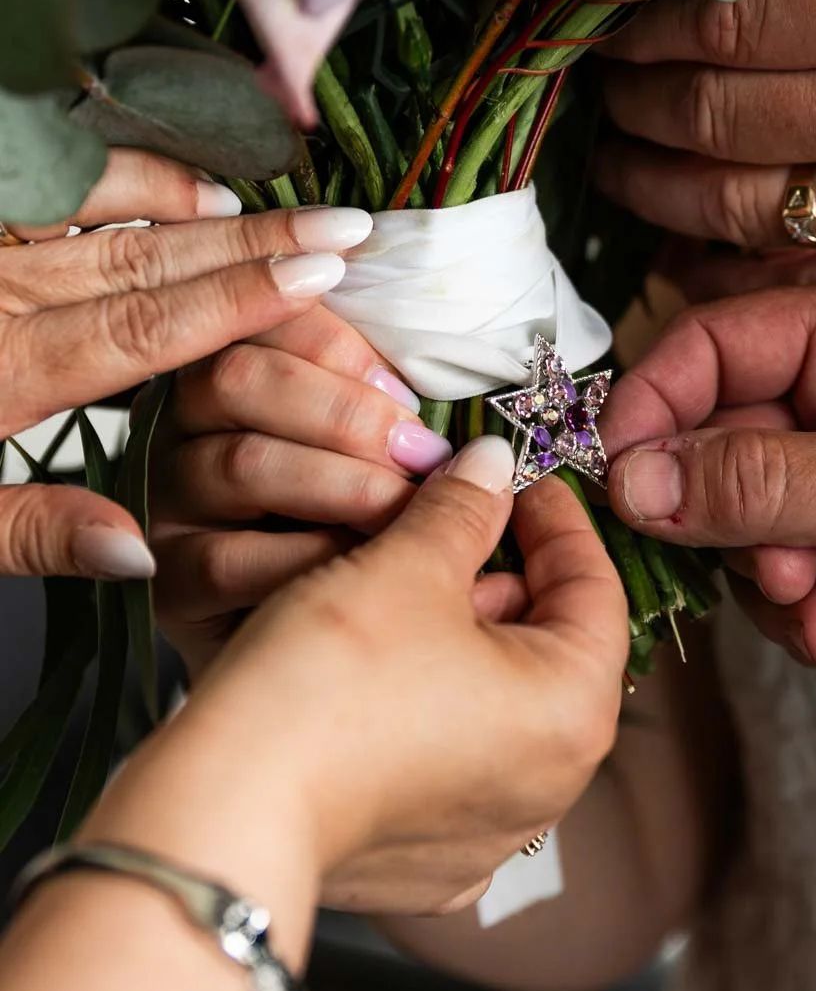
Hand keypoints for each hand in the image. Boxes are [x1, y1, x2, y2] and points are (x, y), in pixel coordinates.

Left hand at [0, 147, 371, 579]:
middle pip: (146, 258)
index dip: (244, 295)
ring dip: (179, 200)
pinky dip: (100, 174)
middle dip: (251, 240)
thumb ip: (35, 533)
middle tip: (339, 224)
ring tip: (253, 203)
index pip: (149, 327)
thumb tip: (145, 556)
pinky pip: (37, 184)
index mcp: (3, 374)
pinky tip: (149, 181)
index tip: (325, 270)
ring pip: (92, 207)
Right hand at [119, 440, 629, 916]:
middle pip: (547, 651)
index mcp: (573, 712)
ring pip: (495, 709)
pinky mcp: (428, 864)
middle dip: (500, 584)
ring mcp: (490, 834)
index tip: (516, 484)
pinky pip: (446, 767)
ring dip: (459, 649)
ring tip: (400, 600)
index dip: (554, 520)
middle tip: (448, 533)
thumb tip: (493, 471)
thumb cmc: (322, 696)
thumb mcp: (406, 568)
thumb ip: (464, 509)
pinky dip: (424, 719)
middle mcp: (551, 787)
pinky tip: (376, 684)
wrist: (227, 811)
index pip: (596, 589)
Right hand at [151, 309, 452, 675]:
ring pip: (241, 461)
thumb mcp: (384, 465)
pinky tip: (360, 572)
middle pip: (240, 378)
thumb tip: (469, 415)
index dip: (335, 344)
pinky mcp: (171, 586)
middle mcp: (179, 432)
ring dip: (341, 482)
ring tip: (403, 511)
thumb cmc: (360, 551)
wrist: (298, 672)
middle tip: (421, 454)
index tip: (406, 391)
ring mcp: (171, 509)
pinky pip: (231, 560)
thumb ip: (403, 415)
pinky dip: (306, 559)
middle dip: (348, 414)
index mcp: (229, 373)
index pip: (260, 318)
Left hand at [598, 0, 815, 297]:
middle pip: (719, 117)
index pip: (739, 19)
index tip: (619, 21)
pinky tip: (687, 259)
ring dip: (659, 192)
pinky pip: (807, 277)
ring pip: (740, 208)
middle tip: (600, 94)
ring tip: (618, 172)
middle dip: (638, 106)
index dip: (658, 23)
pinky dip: (734, 272)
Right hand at [601, 280, 815, 682]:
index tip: (621, 486)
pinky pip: (780, 575)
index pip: (706, 347)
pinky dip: (802, 616)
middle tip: (780, 573)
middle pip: (711, 447)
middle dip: (730, 527)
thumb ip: (758, 484)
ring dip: (769, 585)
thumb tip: (630, 485)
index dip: (651, 412)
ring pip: (737, 524)